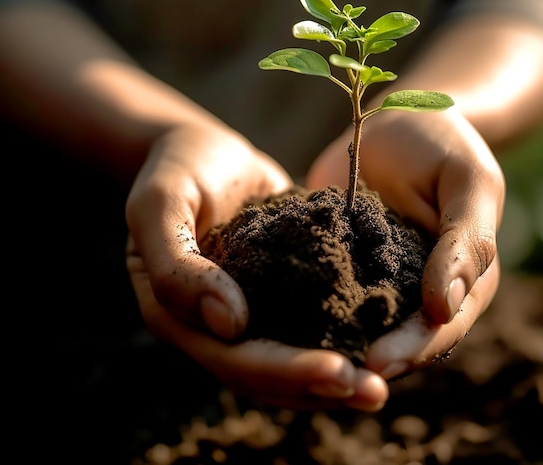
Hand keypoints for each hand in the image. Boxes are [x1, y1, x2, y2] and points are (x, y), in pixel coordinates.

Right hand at [125, 123, 388, 409]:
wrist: (203, 150)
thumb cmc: (177, 169)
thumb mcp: (160, 204)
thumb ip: (176, 265)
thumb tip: (229, 324)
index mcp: (178, 315)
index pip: (232, 358)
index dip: (284, 371)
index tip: (338, 373)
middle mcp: (213, 323)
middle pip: (267, 372)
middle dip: (319, 384)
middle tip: (375, 392)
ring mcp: (248, 307)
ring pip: (290, 356)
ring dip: (335, 374)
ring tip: (382, 383)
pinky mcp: (279, 287)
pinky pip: (308, 319)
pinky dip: (339, 333)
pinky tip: (379, 336)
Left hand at [307, 107, 503, 378]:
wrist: (400, 120)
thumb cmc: (443, 146)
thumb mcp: (467, 182)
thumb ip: (466, 241)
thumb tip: (444, 307)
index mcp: (461, 280)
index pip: (441, 328)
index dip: (413, 349)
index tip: (376, 363)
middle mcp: (419, 290)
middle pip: (397, 339)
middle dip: (365, 359)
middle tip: (328, 376)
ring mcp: (376, 278)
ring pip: (357, 324)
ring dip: (332, 344)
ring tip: (295, 366)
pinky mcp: (339, 260)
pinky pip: (324, 289)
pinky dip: (305, 307)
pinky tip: (274, 319)